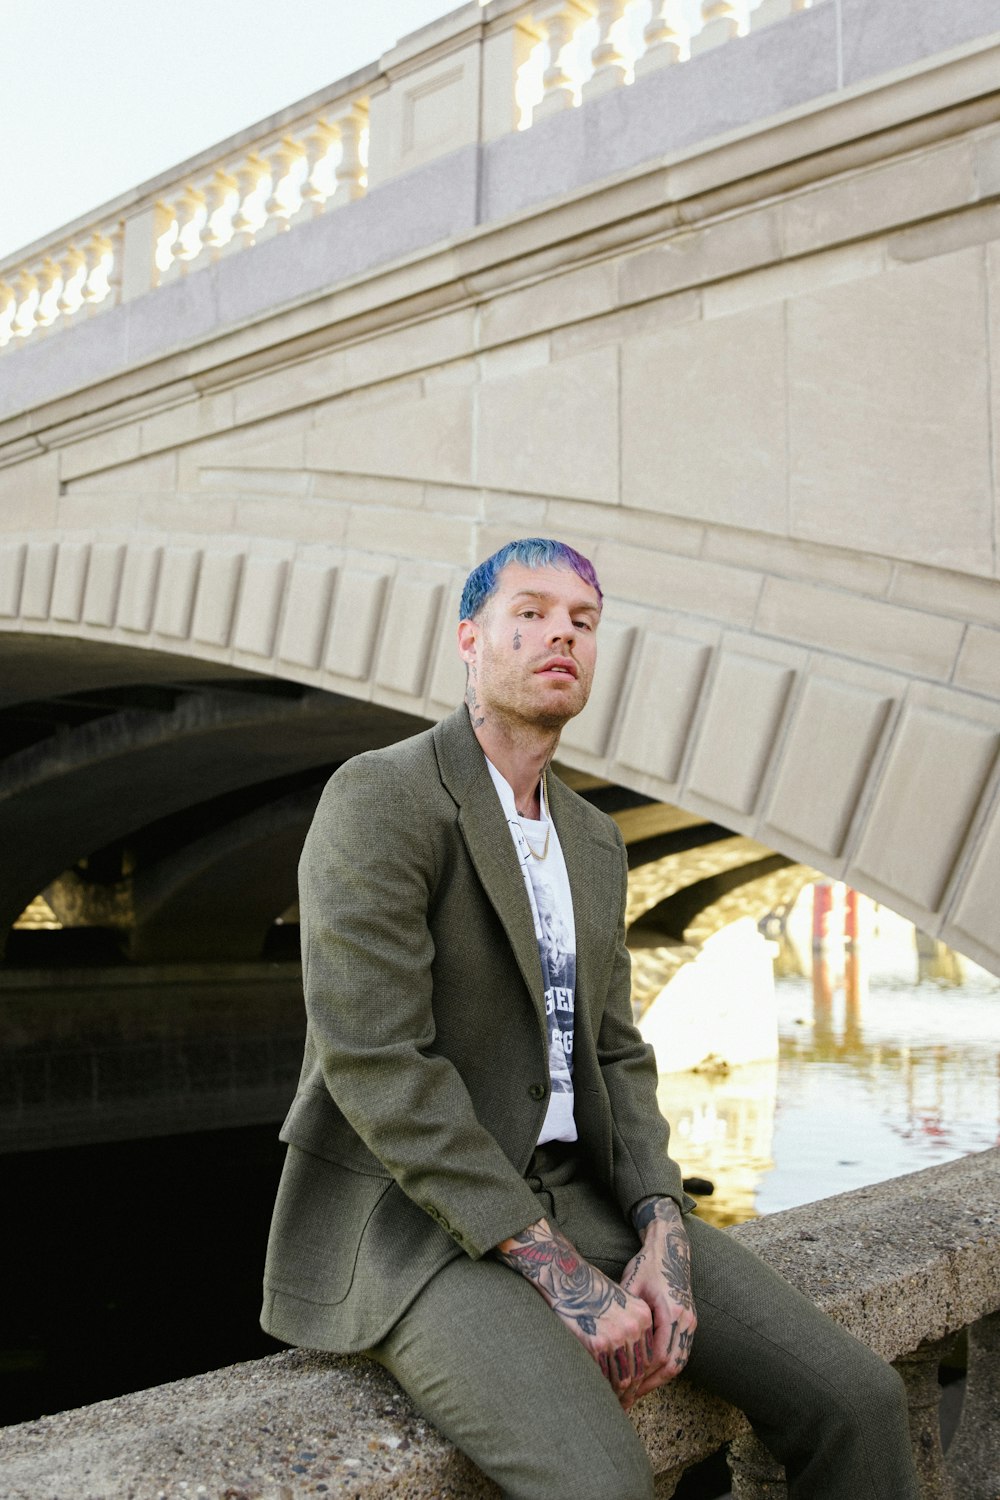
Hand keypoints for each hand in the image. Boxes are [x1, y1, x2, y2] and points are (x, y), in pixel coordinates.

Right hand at [496, 1218, 653, 1404]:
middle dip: (632, 1392)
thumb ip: (630, 1329)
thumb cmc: (588, 1290)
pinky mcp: (597, 1342)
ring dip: (619, 1395)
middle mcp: (634, 1326)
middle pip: (638, 1370)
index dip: (643, 1379)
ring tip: (613, 1406)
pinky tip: (598, 1394)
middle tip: (624, 1406)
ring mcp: (616, 1335)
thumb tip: (632, 1364)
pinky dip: (602, 1387)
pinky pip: (603, 1373)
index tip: (635, 1392)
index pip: (649, 1358)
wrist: (566, 1276)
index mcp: (643, 1316)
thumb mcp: (618, 1303)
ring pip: (623, 1377)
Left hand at [618, 1197, 696, 1409]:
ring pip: (680, 1362)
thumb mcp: (629, 1286)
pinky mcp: (690, 1322)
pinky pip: (682, 1353)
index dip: (641, 1374)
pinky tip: (650, 1373)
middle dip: (650, 1383)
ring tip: (638, 1390)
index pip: (659, 1355)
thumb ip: (623, 1314)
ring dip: (660, 1378)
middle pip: (672, 1364)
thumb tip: (604, 1340)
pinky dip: (667, 1366)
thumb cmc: (646, 1266)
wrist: (670, 1249)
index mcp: (671, 1311)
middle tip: (630, 1396)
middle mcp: (686, 1320)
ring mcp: (691, 1322)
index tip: (624, 1385)